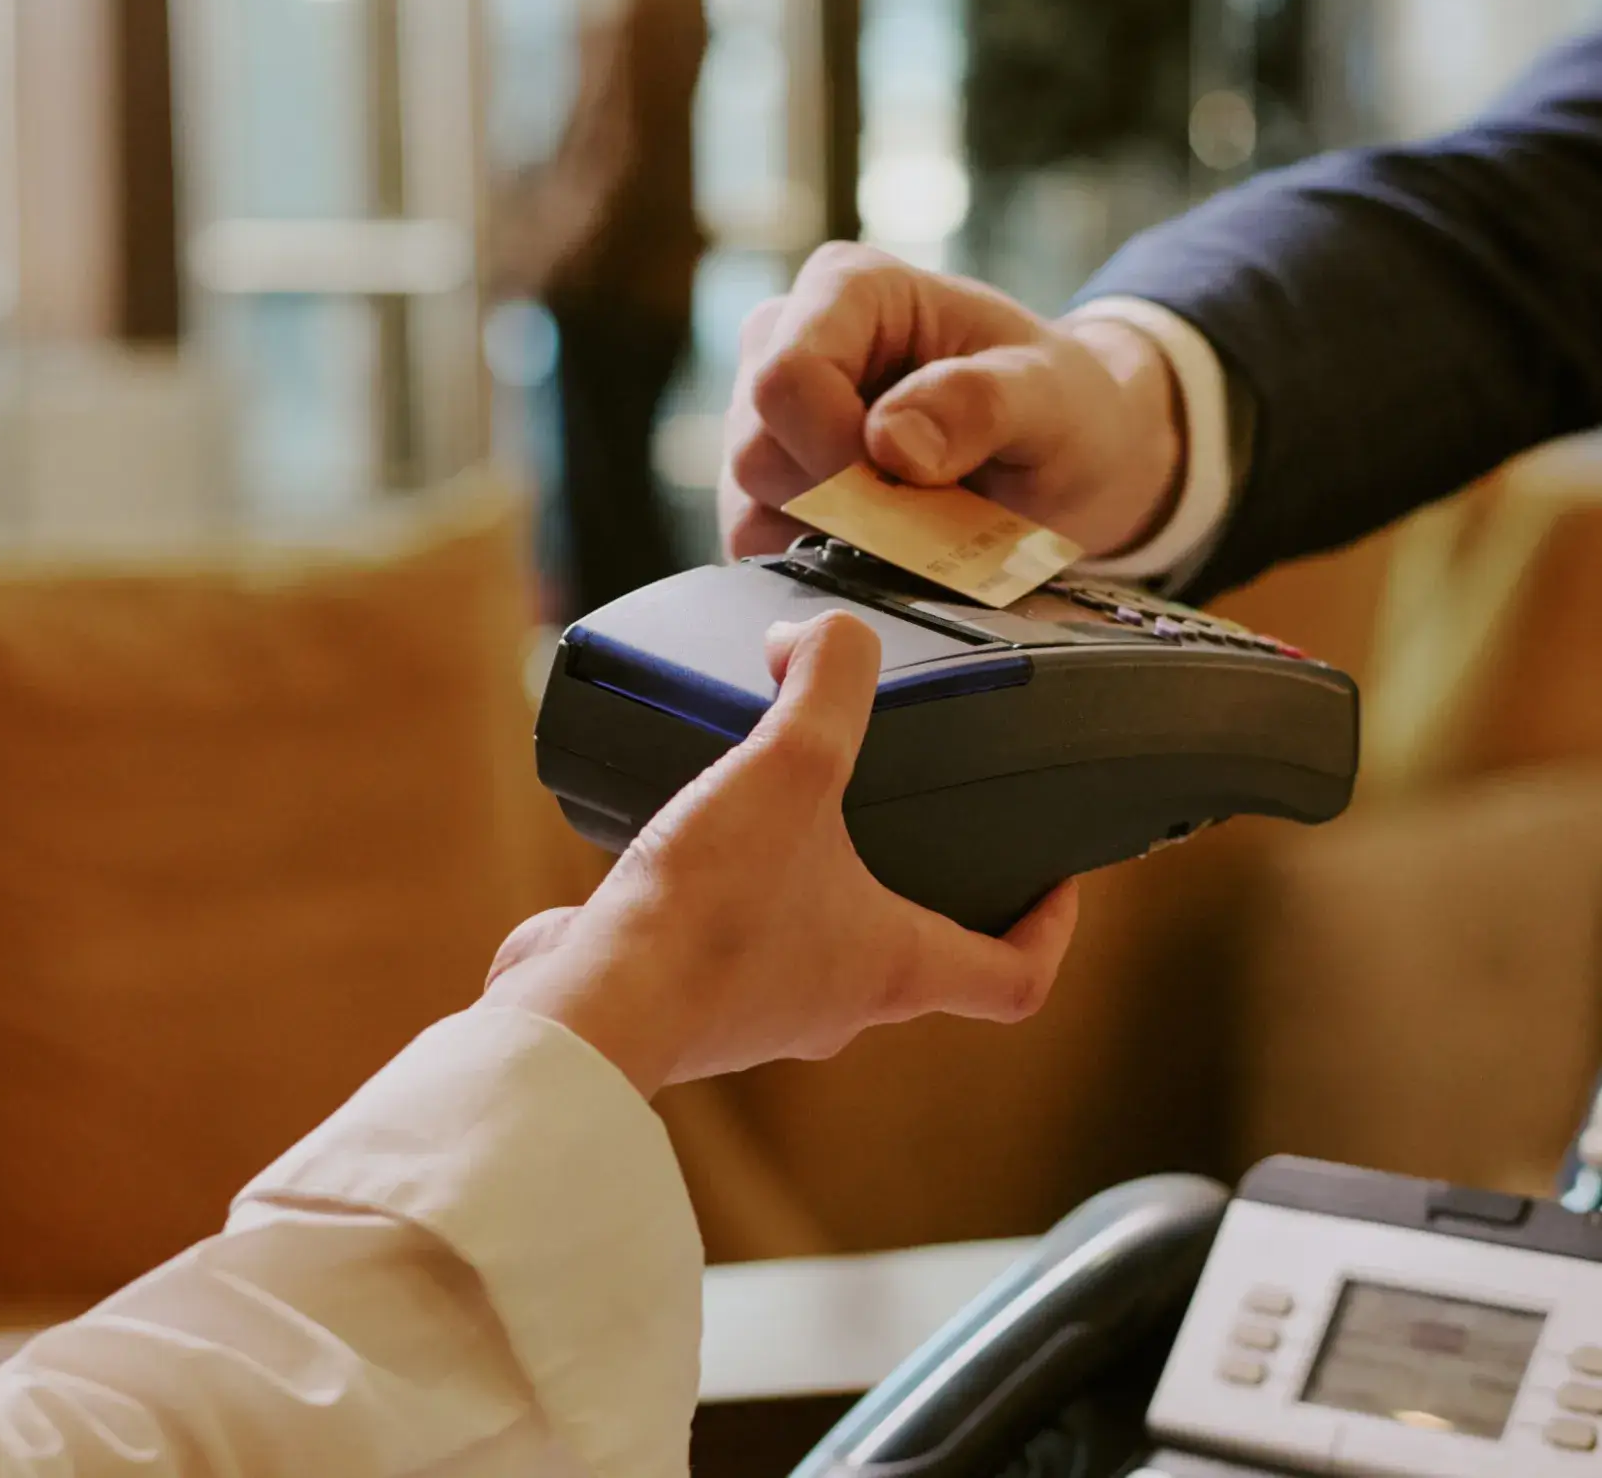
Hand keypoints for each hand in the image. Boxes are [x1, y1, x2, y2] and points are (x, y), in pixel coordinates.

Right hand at [484, 611, 1078, 1097]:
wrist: (588, 1007)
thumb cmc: (703, 918)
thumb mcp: (789, 768)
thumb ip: (827, 682)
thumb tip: (817, 635)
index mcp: (893, 965)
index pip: (1014, 977)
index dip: (1051, 928)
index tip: (1054, 881)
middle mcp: (839, 999)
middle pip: (918, 952)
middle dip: (923, 880)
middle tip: (914, 810)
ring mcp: (766, 1005)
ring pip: (823, 943)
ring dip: (822, 879)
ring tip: (795, 805)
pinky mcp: (699, 994)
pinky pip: (738, 937)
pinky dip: (738, 889)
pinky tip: (701, 837)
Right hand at [720, 242, 1183, 559]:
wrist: (1063, 460)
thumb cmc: (1059, 407)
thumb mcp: (1052, 397)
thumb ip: (979, 404)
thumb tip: (890, 443)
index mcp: (849, 288)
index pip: (786, 376)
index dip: (834, 451)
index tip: (912, 491)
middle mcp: (786, 340)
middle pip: (758, 447)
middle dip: (844, 504)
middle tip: (932, 514)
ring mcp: (765, 416)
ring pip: (748, 504)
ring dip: (836, 539)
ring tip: (919, 527)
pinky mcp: (762, 485)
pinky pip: (755, 544)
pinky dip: (820, 564)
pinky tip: (885, 548)